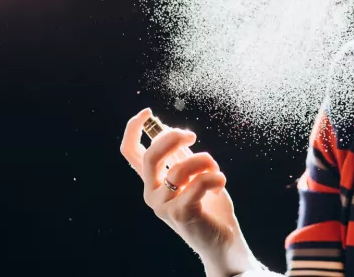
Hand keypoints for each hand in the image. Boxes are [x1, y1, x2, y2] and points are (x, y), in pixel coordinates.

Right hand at [120, 108, 260, 275]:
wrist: (223, 241)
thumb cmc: (210, 205)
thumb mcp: (194, 174)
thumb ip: (180, 155)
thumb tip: (168, 129)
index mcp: (152, 181)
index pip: (130, 152)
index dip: (133, 129)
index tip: (147, 112)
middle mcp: (152, 193)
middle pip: (150, 156)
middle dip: (173, 138)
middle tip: (192, 136)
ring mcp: (164, 206)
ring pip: (181, 167)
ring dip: (205, 160)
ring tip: (216, 169)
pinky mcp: (181, 214)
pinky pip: (199, 183)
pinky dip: (215, 177)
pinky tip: (220, 184)